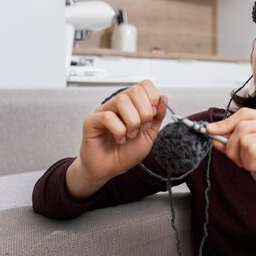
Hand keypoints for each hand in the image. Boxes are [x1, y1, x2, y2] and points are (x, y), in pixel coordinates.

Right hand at [66, 80, 166, 198]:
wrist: (110, 170)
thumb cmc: (126, 153)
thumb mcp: (150, 135)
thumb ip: (157, 117)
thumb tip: (164, 98)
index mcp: (133, 105)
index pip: (144, 85)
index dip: (153, 98)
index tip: (153, 116)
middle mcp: (118, 105)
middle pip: (135, 91)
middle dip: (145, 112)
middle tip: (142, 128)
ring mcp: (104, 111)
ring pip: (122, 100)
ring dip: (132, 122)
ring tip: (130, 135)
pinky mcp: (92, 121)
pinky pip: (108, 117)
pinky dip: (119, 130)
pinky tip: (120, 139)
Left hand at [207, 108, 255, 230]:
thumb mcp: (252, 157)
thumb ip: (236, 144)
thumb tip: (213, 133)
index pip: (245, 114)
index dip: (225, 122)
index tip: (211, 132)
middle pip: (242, 126)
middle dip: (232, 147)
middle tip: (241, 162)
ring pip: (245, 139)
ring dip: (243, 158)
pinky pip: (253, 151)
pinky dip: (251, 164)